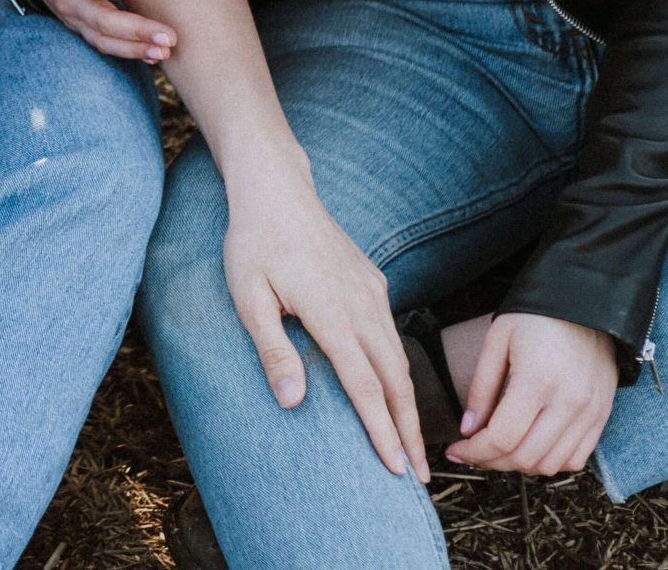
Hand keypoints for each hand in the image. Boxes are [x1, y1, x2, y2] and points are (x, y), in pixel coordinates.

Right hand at [18, 0, 174, 60]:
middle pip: (101, 20)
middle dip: (137, 30)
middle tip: (170, 36)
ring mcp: (68, 14)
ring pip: (101, 38)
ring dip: (134, 48)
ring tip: (165, 51)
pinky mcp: (75, 23)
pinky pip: (99, 42)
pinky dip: (125, 51)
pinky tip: (152, 55)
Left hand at [222, 182, 428, 482]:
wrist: (277, 189)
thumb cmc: (253, 244)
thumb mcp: (249, 298)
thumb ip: (272, 350)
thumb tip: (293, 403)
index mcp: (332, 313)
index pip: (365, 385)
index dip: (382, 430)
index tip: (396, 469)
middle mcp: (362, 305)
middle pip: (395, 380)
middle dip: (408, 431)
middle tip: (419, 478)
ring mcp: (372, 293)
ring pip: (400, 359)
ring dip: (408, 405)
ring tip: (413, 447)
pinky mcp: (373, 284)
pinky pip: (393, 336)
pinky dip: (400, 372)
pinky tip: (397, 393)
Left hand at [444, 313, 616, 475]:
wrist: (588, 302)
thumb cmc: (535, 317)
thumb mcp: (497, 341)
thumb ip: (481, 387)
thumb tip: (467, 429)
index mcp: (537, 380)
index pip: (502, 437)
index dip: (474, 452)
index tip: (454, 451)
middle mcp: (569, 402)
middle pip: (524, 458)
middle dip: (491, 462)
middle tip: (472, 452)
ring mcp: (590, 413)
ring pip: (550, 465)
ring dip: (519, 465)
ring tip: (498, 450)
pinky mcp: (603, 416)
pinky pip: (576, 459)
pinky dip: (549, 462)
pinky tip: (530, 447)